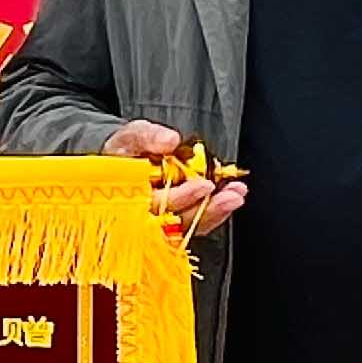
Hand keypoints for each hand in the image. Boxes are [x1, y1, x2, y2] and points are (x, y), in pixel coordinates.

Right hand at [104, 117, 245, 235]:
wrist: (126, 160)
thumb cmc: (128, 149)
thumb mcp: (134, 135)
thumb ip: (148, 136)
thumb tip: (169, 140)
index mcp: (127, 196)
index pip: (153, 203)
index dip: (179, 197)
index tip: (203, 185)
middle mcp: (142, 215)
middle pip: (173, 221)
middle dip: (205, 208)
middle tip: (230, 196)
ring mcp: (159, 221)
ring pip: (186, 226)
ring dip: (214, 212)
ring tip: (235, 196)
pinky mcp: (174, 223)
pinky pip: (194, 225)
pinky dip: (213, 214)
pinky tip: (229, 202)